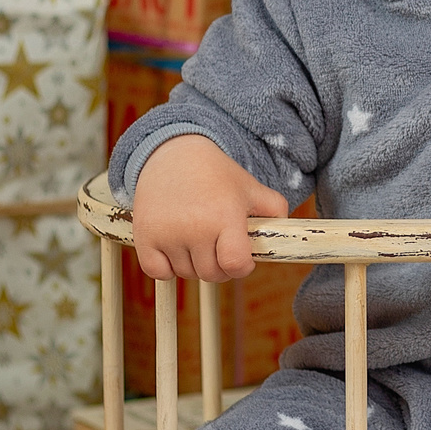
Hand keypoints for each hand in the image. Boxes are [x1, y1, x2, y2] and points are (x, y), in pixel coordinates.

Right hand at [130, 134, 293, 282]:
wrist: (173, 154)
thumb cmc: (215, 175)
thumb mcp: (250, 187)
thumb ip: (275, 209)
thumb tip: (286, 232)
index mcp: (225, 216)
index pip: (235, 265)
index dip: (242, 267)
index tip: (240, 257)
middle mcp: (195, 227)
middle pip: (211, 275)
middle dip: (219, 266)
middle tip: (218, 247)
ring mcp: (167, 233)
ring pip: (186, 274)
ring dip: (194, 264)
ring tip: (197, 239)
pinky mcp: (144, 236)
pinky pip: (158, 272)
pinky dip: (166, 267)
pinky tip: (175, 248)